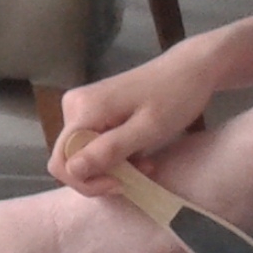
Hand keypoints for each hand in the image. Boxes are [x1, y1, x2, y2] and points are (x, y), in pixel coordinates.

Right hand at [50, 43, 222, 196]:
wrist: (190, 69)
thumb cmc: (174, 97)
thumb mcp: (147, 130)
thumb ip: (109, 150)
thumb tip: (71, 170)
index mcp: (82, 109)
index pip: (62, 161)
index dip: (86, 181)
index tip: (120, 184)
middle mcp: (74, 106)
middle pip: (72, 158)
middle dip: (103, 173)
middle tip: (140, 172)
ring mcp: (83, 106)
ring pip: (84, 153)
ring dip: (113, 165)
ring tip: (145, 163)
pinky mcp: (94, 108)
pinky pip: (94, 142)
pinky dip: (115, 154)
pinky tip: (139, 151)